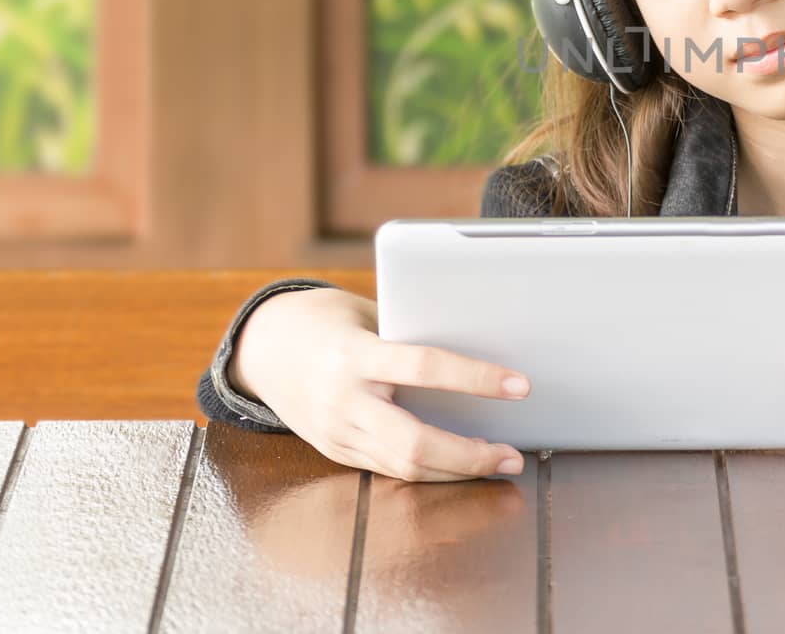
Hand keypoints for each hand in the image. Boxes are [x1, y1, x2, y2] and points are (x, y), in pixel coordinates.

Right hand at [230, 287, 531, 482]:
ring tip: (499, 461)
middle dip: (469, 456)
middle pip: (415, 443)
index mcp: (354, 354)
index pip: (424, 367)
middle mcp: (343, 399)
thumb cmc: (329, 320)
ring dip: (458, 470)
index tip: (520, 385)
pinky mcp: (336, 451)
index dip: (476, 378)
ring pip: (405, 467)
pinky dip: (431, 471)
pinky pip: (390, 471)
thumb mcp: (368, 314)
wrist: (264, 348)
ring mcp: (337, 433)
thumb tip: (482, 347)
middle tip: (512, 456)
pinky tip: (462, 464)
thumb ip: (412, 334)